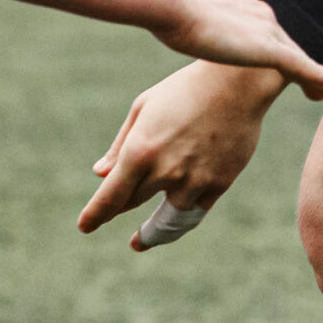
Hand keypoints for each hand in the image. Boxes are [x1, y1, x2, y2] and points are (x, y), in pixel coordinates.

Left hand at [78, 61, 286, 248]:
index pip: (110, 196)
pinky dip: (182, 217)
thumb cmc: (184, 90)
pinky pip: (195, 211)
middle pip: (134, 204)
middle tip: (119, 229)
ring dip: (155, 231)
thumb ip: (121, 146)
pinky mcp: (219, 184)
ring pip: (168, 219)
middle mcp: (165, 171)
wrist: (237, 83)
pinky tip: (176, 220)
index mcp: (140, 150)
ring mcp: (194, 181)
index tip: (85, 226)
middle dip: (121, 214)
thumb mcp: (144, 108)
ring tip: (144, 239)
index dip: (95, 215)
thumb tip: (100, 174)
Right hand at [154, 0, 322, 100]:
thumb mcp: (183, 21)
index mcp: (242, 5)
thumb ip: (193, 28)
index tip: (293, 64)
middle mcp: (261, 14)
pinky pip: (303, 66)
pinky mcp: (268, 48)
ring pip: (301, 56)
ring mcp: (267, 29)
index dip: (281, 48)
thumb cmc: (167, 13)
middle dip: (309, 64)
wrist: (173, 6)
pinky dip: (322, 77)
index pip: (268, 30)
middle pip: (290, 43)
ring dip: (321, 77)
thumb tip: (183, 31)